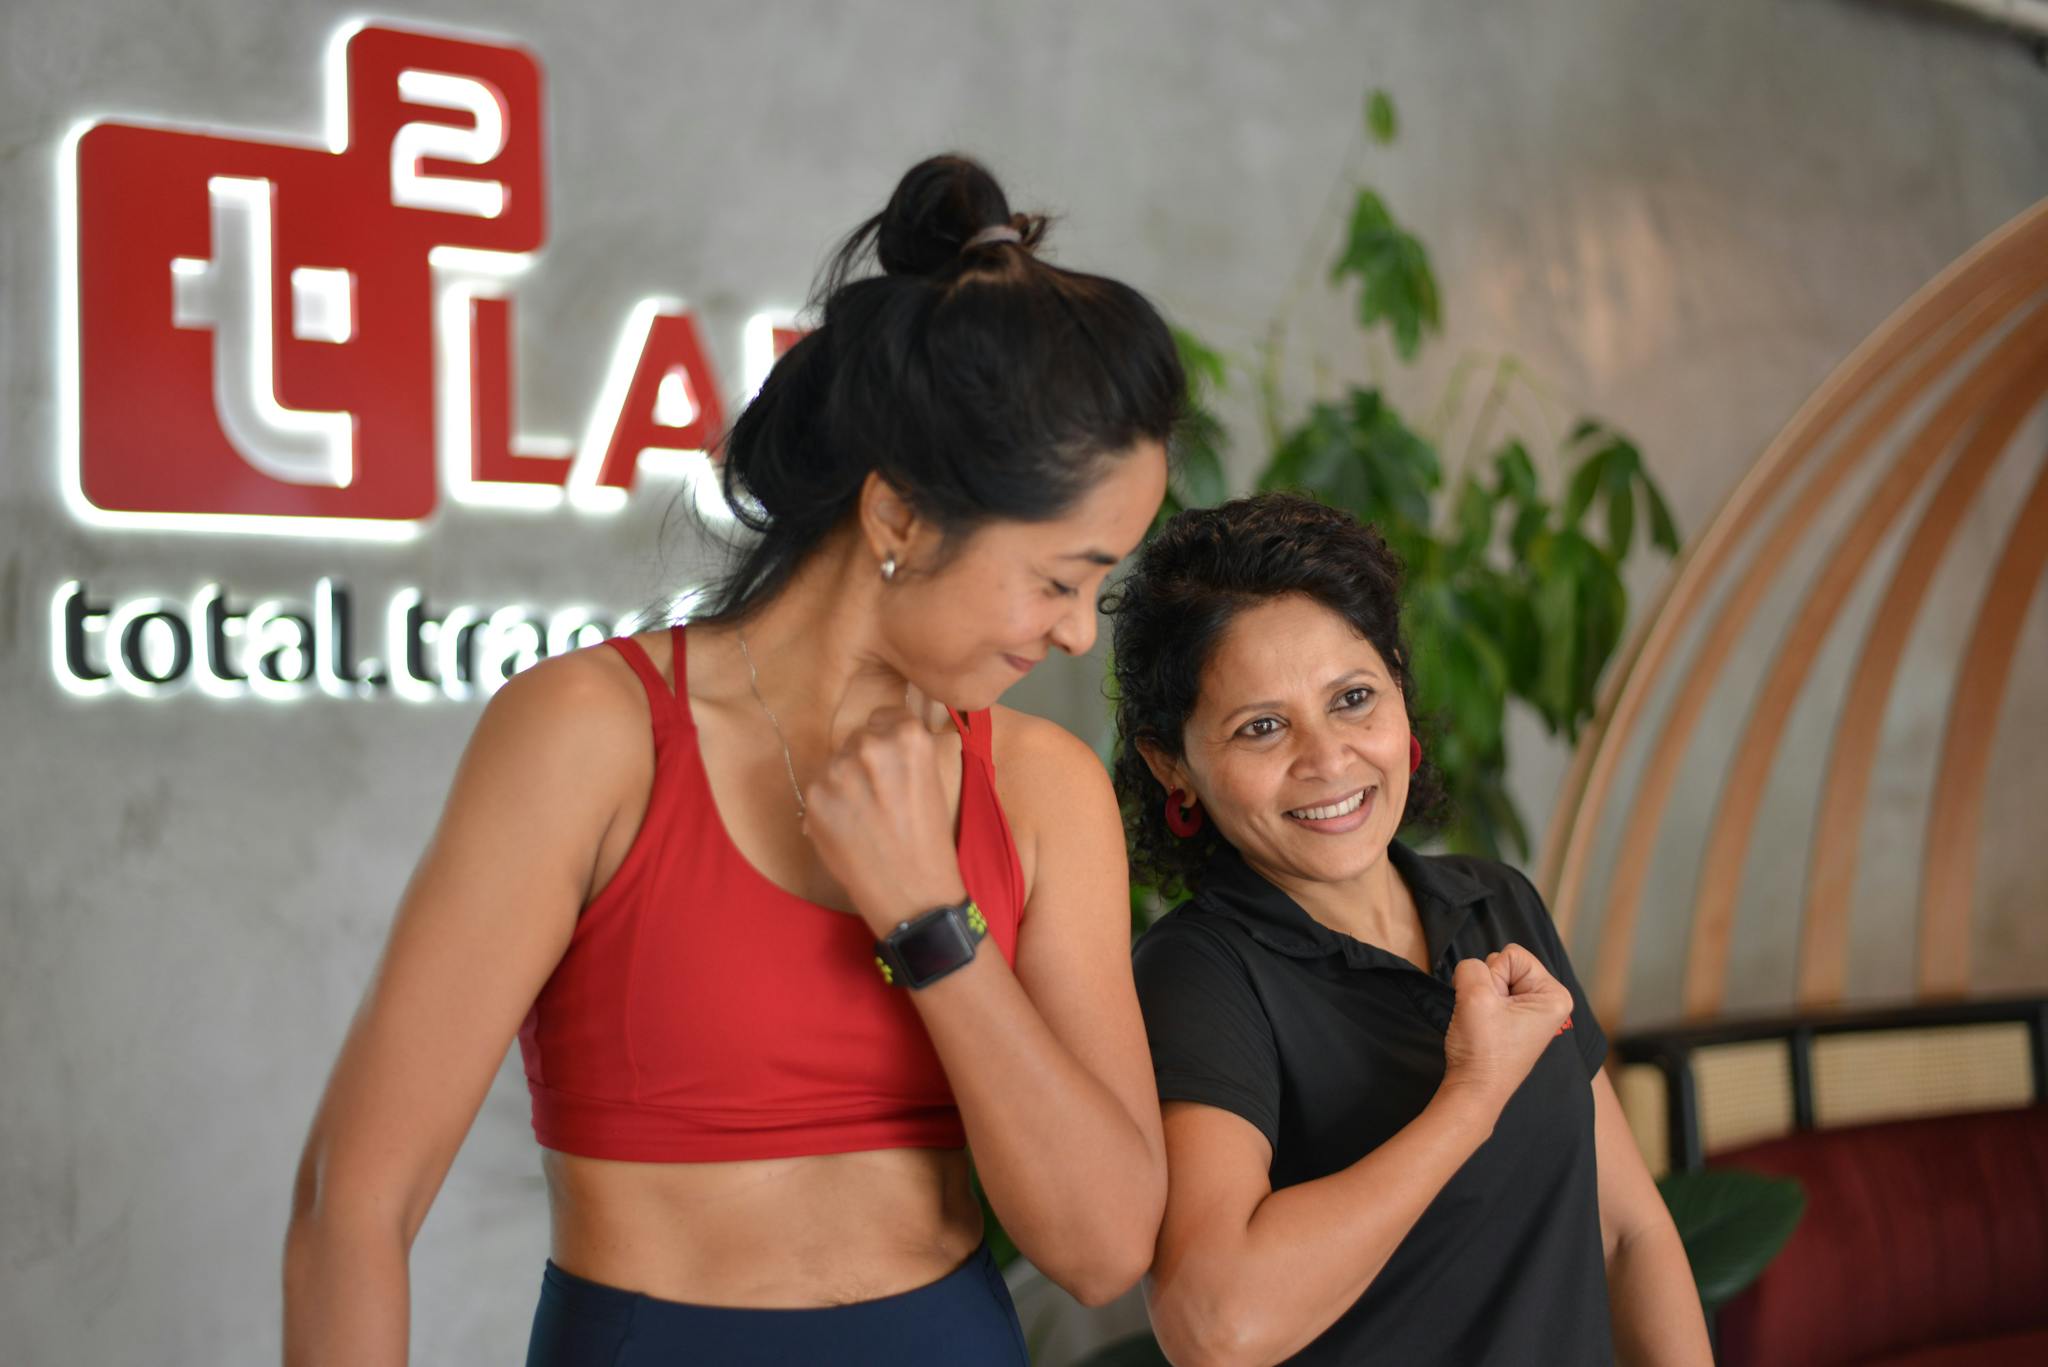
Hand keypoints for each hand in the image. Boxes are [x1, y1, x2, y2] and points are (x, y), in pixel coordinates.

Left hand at [801, 685, 966, 936]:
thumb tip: (877, 734)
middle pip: (857, 739)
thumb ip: (903, 752)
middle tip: (880, 798)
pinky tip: (848, 830)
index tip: (892, 767)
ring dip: (843, 783)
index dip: (888, 742)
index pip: (885, 717)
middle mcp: (869, 746)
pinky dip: (828, 807)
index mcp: (908, 736)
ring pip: (834, 764)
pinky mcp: (813, 798)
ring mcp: (837, 771)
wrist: (911, 891)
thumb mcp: (930, 780)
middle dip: (864, 763)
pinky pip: (818, 790)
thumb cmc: (928, 839)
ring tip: (864, 818)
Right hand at [1439, 943, 1575, 1112]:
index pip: (1511, 955)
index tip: (1493, 1010)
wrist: (1474, 1090)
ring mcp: (1530, 1010)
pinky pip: (1490, 993)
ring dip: (1481, 996)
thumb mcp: (1476, 997)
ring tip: (1484, 1024)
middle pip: (1503, 964)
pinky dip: (1480, 1006)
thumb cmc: (1483, 1052)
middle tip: (1487, 1018)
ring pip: (1493, 978)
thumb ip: (1472, 967)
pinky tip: (1483, 1027)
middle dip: (1487, 985)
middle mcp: (1548, 1000)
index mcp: (1554, 996)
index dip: (1493, 978)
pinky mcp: (1514, 1018)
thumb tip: (1471, 970)